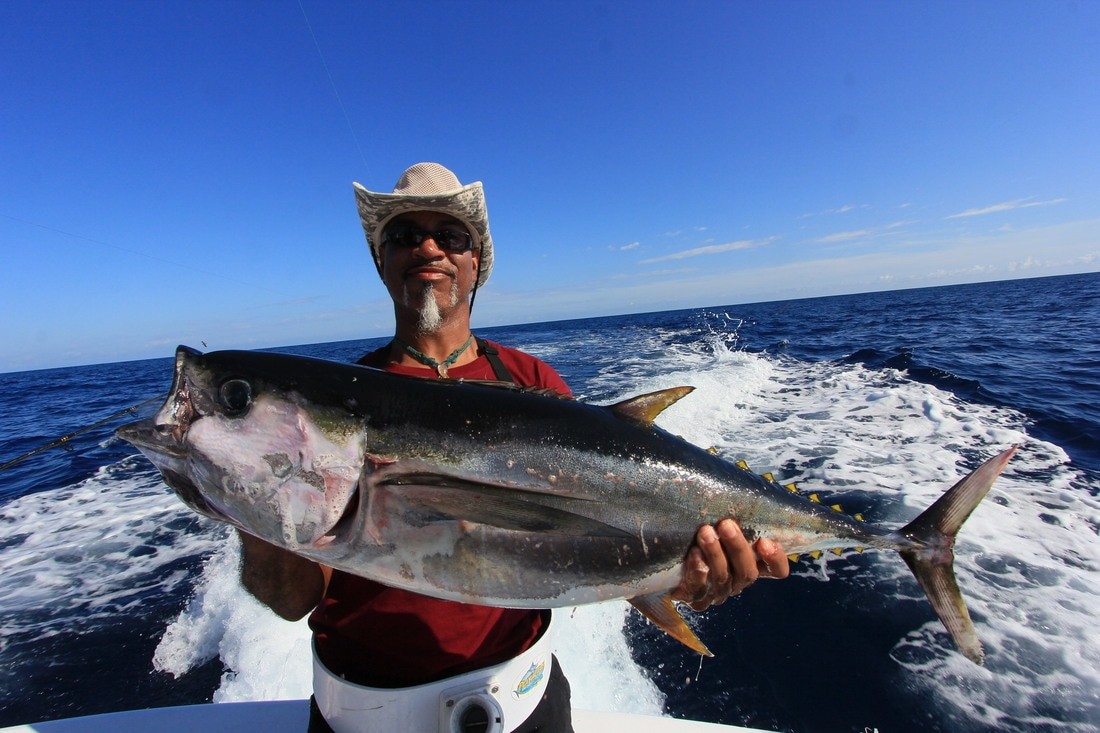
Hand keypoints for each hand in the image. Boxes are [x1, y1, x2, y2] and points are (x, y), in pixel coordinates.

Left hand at [671, 518, 788, 610]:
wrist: (666, 558)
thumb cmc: (700, 530)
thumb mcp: (720, 523)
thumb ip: (732, 515)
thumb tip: (733, 488)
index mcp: (750, 564)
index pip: (775, 570)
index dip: (776, 560)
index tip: (766, 541)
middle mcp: (737, 581)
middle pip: (747, 573)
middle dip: (738, 548)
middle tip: (726, 525)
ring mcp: (717, 592)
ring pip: (723, 578)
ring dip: (715, 553)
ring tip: (705, 532)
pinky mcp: (695, 597)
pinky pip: (698, 588)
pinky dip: (697, 571)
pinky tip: (693, 554)